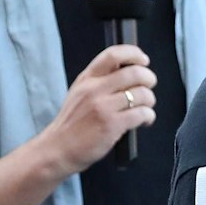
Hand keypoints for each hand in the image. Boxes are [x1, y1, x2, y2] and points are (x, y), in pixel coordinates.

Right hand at [39, 45, 157, 175]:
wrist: (55, 150)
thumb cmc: (71, 124)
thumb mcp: (79, 94)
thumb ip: (100, 81)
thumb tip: (130, 70)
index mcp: (87, 79)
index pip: (112, 54)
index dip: (134, 54)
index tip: (143, 60)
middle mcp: (94, 89)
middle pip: (135, 72)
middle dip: (149, 78)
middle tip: (149, 86)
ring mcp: (103, 107)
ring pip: (142, 93)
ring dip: (150, 101)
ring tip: (145, 107)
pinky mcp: (112, 125)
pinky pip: (143, 113)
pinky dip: (149, 116)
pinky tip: (143, 121)